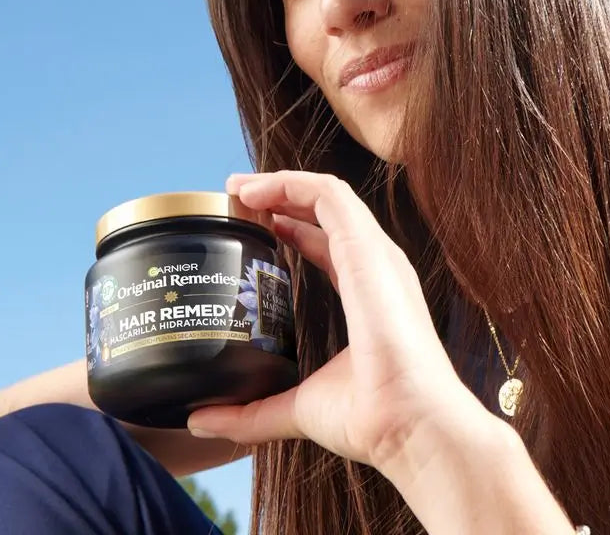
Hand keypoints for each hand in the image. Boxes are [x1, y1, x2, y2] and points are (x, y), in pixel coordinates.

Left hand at [186, 171, 479, 472]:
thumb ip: (252, 411)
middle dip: (279, 197)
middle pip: (323, 212)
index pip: (325, 242)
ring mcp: (374, 253)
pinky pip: (329, 195)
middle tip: (234, 199)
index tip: (251, 226)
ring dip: (280, 183)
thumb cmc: (372, 418)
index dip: (289, 228)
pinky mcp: (367, 248)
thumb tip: (201, 421)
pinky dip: (291, 183)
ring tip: (238, 188)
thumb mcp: (298, 406)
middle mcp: (374, 264)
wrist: (409, 425)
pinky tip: (256, 191)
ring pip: (326, 195)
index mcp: (366, 290)